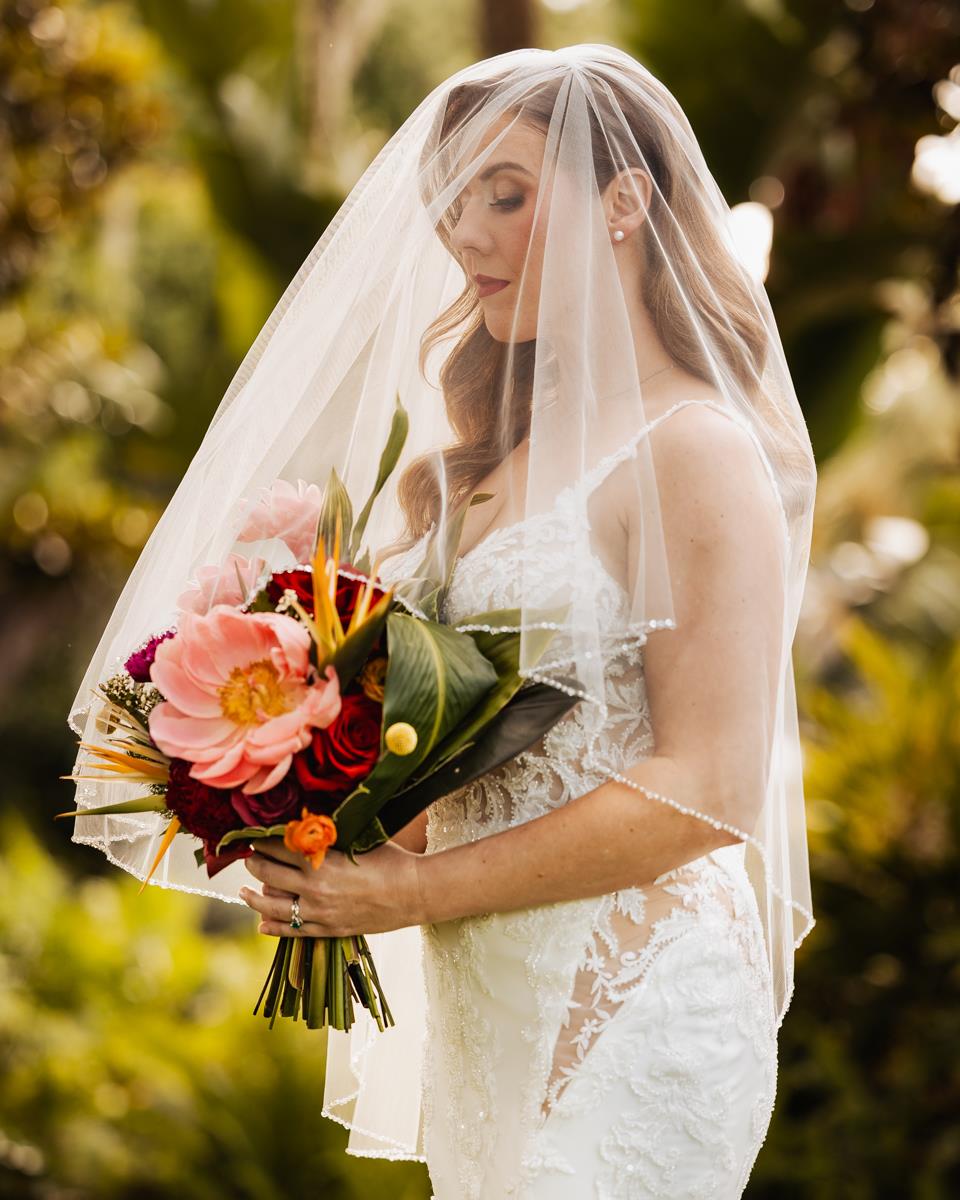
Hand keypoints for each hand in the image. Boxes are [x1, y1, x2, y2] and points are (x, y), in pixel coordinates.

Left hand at [239, 837, 424, 937]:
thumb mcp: (357, 840)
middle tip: (249, 857)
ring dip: (252, 897)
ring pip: (272, 906)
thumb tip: (302, 826)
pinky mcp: (328, 930)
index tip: (254, 835)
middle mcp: (313, 887)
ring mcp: (319, 912)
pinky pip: (292, 930)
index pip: (277, 846)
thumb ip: (327, 837)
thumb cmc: (390, 859)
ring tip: (243, 892)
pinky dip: (273, 926)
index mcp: (320, 860)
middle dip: (254, 863)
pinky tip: (262, 922)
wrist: (414, 893)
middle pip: (268, 873)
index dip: (261, 839)